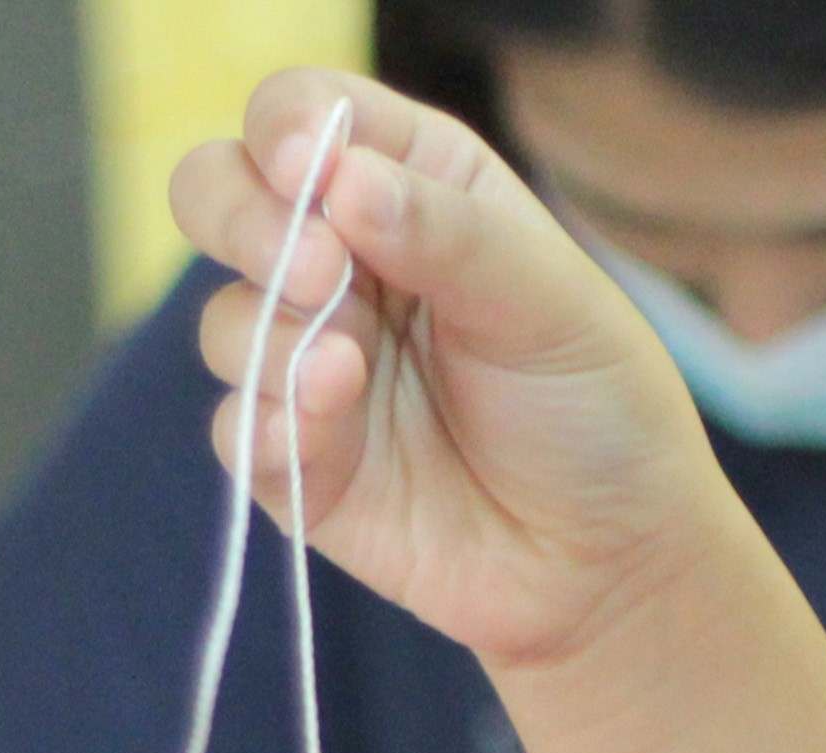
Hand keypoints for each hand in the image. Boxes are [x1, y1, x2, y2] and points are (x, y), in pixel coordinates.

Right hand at [168, 76, 735, 677]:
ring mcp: (309, 359)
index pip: (303, 115)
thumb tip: (340, 179)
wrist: (608, 563)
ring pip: (225, 320)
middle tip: (319, 272)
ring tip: (350, 376)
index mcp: (410, 186)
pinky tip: (322, 436)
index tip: (307, 171)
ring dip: (273, 341)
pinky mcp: (295, 458)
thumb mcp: (550, 300)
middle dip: (242, 221)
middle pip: (217, 195)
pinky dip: (268, 428)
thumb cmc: (596, 410)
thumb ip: (448, 232)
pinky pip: (235, 430)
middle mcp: (344, 261)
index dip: (285, 129)